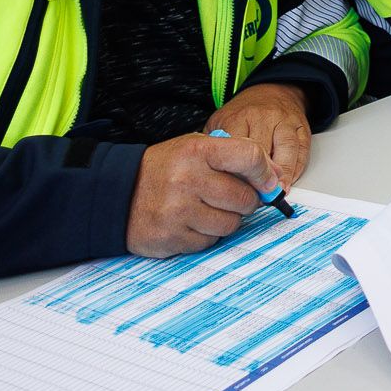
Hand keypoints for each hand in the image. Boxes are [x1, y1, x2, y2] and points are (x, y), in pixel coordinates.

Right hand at [126, 131, 277, 256]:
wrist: (116, 194)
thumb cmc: (164, 170)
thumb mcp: (194, 148)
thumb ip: (233, 156)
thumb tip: (274, 177)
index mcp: (196, 150)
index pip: (249, 156)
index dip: (266, 172)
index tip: (268, 182)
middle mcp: (187, 179)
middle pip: (245, 198)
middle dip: (245, 201)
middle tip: (229, 198)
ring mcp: (178, 211)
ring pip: (231, 224)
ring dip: (225, 220)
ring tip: (205, 209)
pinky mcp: (171, 237)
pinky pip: (209, 242)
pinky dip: (205, 235)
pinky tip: (189, 223)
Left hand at [207, 81, 310, 189]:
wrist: (271, 92)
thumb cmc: (244, 113)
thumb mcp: (220, 122)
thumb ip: (214, 146)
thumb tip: (210, 174)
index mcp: (238, 117)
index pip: (236, 148)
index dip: (235, 172)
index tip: (234, 189)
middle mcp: (263, 117)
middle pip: (262, 150)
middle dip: (258, 177)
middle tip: (255, 198)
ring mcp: (285, 122)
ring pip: (286, 150)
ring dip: (282, 175)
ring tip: (277, 193)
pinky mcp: (302, 128)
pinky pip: (302, 151)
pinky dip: (296, 170)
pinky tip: (288, 183)